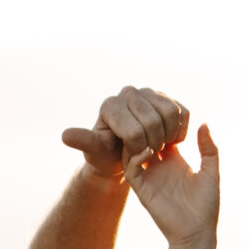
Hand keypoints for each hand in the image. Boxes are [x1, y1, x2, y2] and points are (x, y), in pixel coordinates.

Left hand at [62, 85, 188, 180]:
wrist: (124, 153)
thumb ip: (84, 142)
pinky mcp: (166, 98)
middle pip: (153, 121)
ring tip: (158, 146)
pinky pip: (183, 112)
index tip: (132, 155)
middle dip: (153, 144)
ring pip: (171, 114)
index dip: (137, 149)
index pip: (134, 130)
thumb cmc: (106, 155)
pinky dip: (180, 130)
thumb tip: (65, 136)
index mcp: (110, 105)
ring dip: (168, 136)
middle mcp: (128, 93)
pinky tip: (169, 139)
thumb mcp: (94, 152)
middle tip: (147, 153)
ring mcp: (149, 92)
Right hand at [123, 120, 220, 248]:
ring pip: (133, 151)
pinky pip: (131, 169)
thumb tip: (204, 123)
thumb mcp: (211, 171)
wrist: (196, 233)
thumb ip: (208, 148)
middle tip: (153, 118)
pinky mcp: (142, 190)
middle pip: (145, 139)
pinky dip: (135, 156)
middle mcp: (160, 167)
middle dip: (147, 126)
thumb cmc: (206, 206)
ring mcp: (149, 178)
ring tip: (150, 133)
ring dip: (139, 140)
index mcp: (176, 161)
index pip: (162, 133)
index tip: (166, 112)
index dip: (162, 122)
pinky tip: (149, 150)